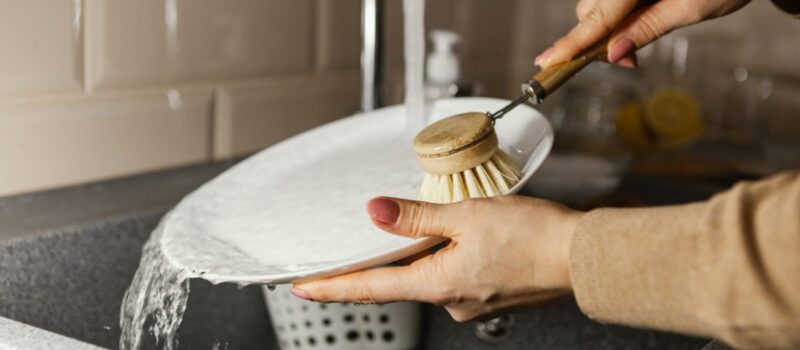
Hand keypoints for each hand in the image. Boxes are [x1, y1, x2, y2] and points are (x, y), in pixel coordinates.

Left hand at [291, 195, 582, 321]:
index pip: (371, 288)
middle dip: (376, 265)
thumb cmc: (534, 237)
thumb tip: (376, 211)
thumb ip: (417, 216)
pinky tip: (455, 238)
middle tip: (349, 249)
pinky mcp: (488, 293)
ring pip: (428, 275)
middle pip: (398, 281)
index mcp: (438, 284)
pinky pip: (452, 275)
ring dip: (417, 256)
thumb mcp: (467, 215)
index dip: (333, 287)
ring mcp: (470, 301)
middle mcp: (450, 301)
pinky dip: (443, 258)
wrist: (582, 257)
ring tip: (420, 229)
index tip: (304, 287)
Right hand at [535, 0, 751, 67]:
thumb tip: (614, 54)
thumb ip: (646, 29)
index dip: (573, 42)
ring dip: (610, 28)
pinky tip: (638, 20)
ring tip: (637, 42)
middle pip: (592, 8)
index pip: (598, 15)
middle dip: (599, 38)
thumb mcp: (690, 9)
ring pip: (599, 3)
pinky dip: (618, 14)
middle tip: (630, 61)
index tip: (548, 61)